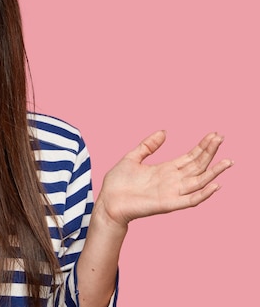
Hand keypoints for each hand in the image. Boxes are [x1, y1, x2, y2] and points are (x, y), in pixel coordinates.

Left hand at [96, 130, 232, 227]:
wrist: (107, 202)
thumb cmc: (117, 183)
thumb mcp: (132, 157)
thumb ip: (148, 145)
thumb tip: (164, 131)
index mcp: (165, 170)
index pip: (190, 157)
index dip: (202, 146)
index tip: (214, 135)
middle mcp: (172, 180)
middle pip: (197, 165)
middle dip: (210, 152)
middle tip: (222, 138)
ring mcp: (172, 192)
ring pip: (199, 182)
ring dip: (214, 172)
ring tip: (228, 161)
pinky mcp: (168, 204)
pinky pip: (190, 200)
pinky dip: (203, 194)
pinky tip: (215, 185)